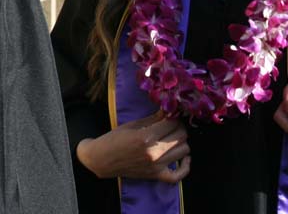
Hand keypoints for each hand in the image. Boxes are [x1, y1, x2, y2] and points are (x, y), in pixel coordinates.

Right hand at [76, 111, 190, 181]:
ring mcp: (156, 166)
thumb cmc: (114, 139)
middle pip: (181, 136)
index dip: (174, 117)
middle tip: (172, 124)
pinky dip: (185, 167)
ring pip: (184, 151)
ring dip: (181, 142)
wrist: (102, 159)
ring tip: (173, 138)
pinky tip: (184, 158)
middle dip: (179, 127)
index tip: (171, 115)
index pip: (172, 124)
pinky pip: (178, 176)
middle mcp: (154, 152)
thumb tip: (168, 111)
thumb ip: (153, 119)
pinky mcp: (156, 175)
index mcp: (146, 136)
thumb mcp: (132, 125)